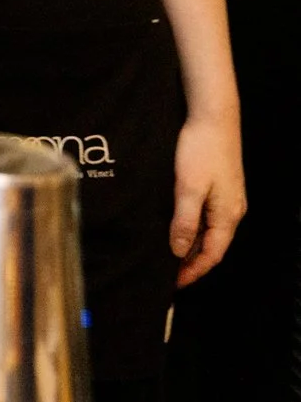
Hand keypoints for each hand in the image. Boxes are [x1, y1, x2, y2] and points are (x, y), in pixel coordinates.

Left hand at [170, 113, 245, 286]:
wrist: (213, 117)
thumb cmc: (201, 150)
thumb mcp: (188, 187)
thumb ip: (185, 221)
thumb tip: (178, 252)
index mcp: (228, 216)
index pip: (212, 255)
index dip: (193, 271)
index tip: (174, 284)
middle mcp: (232, 211)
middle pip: (212, 246)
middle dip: (192, 262)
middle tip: (168, 273)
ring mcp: (227, 199)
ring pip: (209, 232)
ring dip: (191, 245)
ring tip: (169, 255)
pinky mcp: (220, 187)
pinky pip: (207, 217)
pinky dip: (193, 228)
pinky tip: (177, 226)